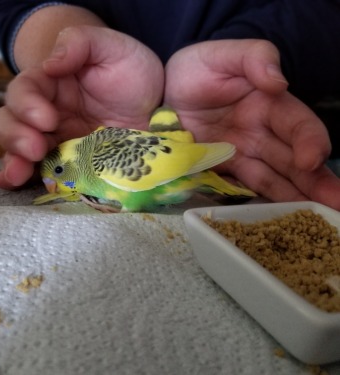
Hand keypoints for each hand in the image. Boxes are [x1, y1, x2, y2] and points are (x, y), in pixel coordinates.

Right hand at [0, 26, 163, 188]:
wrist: (156, 107)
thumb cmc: (132, 71)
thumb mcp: (113, 47)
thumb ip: (81, 42)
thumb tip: (50, 63)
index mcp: (51, 83)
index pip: (24, 90)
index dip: (27, 105)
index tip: (48, 118)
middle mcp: (45, 113)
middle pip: (11, 122)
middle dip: (16, 137)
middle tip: (35, 149)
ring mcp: (54, 141)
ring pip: (18, 150)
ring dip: (14, 162)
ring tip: (18, 175)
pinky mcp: (67, 164)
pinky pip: (39, 173)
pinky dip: (23, 180)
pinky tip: (16, 186)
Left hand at [164, 39, 339, 209]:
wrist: (158, 92)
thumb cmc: (194, 70)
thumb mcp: (222, 55)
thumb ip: (254, 58)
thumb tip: (279, 82)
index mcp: (269, 105)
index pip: (299, 126)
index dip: (311, 143)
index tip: (311, 160)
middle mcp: (261, 135)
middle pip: (295, 161)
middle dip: (317, 183)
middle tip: (336, 207)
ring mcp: (241, 156)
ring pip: (274, 180)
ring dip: (295, 200)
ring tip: (314, 223)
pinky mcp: (220, 171)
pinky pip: (243, 190)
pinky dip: (260, 206)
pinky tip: (275, 222)